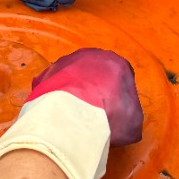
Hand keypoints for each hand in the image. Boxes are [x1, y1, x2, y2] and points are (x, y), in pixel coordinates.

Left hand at [27, 48, 142, 145]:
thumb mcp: (133, 123)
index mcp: (116, 63)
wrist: (72, 115)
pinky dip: (55, 97)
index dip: (119, 93)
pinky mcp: (44, 74)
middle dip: (94, 89)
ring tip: (73, 114)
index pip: (122, 75)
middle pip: (95, 72)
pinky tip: (57, 113)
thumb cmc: (110, 116)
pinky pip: (53, 86)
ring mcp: (64, 62)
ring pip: (72, 76)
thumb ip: (130, 115)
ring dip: (73, 91)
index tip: (115, 109)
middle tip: (93, 111)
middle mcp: (89, 56)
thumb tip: (123, 120)